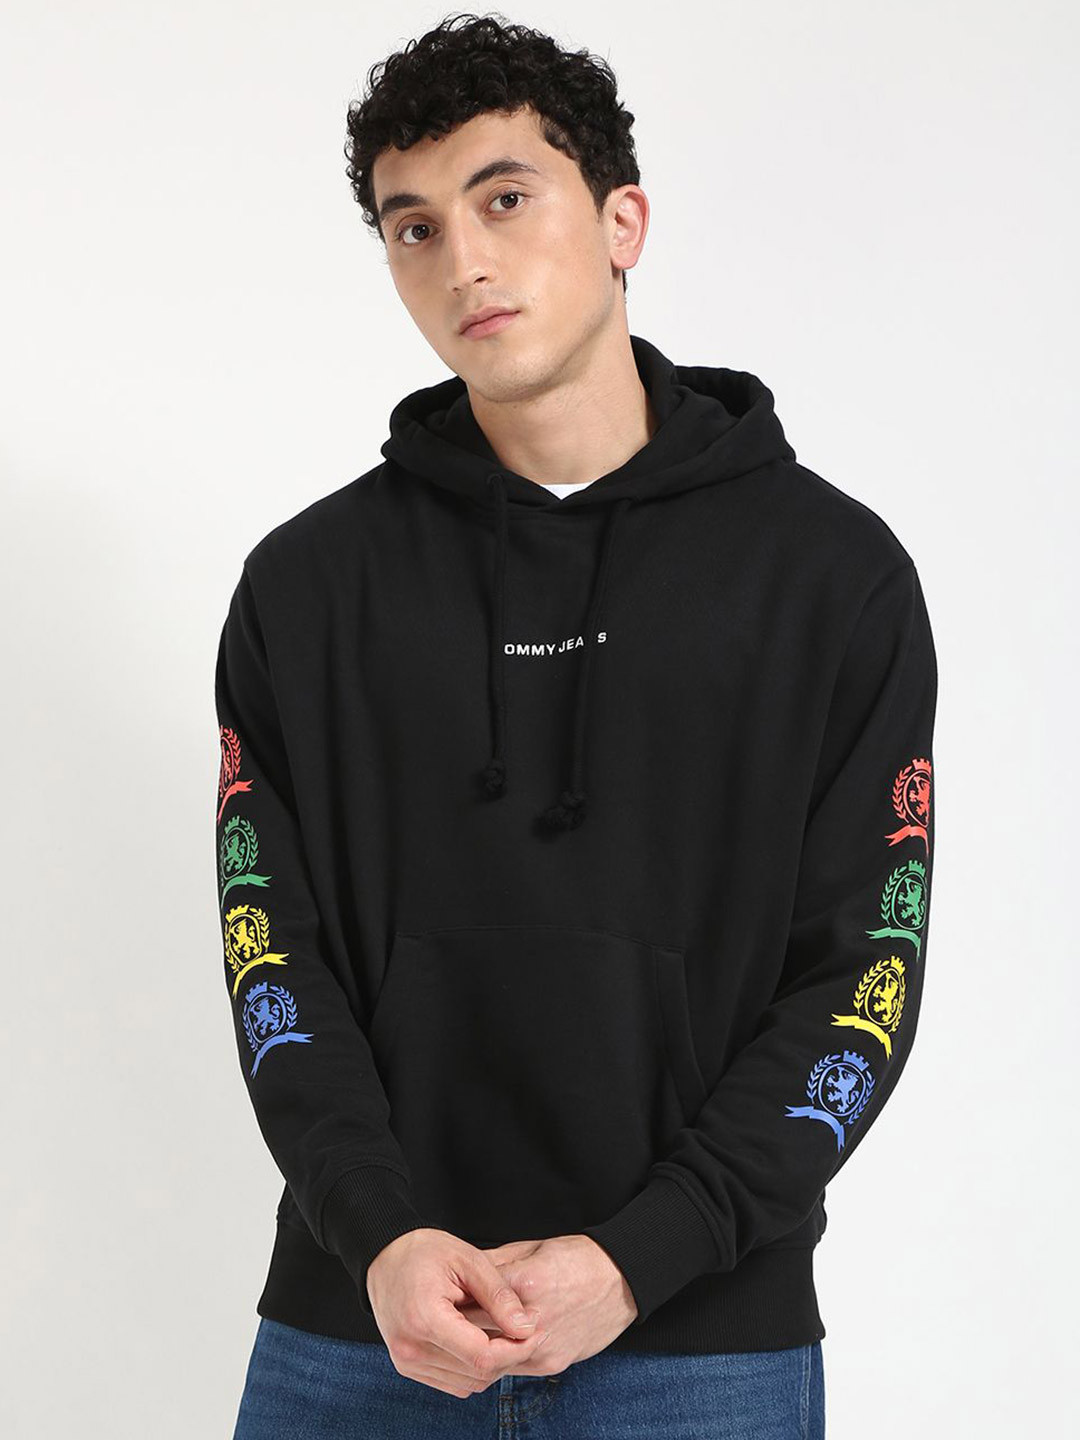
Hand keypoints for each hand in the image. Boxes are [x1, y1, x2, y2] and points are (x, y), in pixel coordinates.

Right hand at [365, 1228, 549, 1398]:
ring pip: (468, 1382)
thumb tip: (527, 1328)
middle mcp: (411, 1349)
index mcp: (424, 1319)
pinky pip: (453, 1382)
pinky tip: (483, 1339)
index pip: (482, 1356)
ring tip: (506, 1330)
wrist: (385, 1256)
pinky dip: (475, 1368)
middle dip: (512, 1354)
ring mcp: (407, 1361)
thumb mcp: (468, 1260)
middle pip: (478, 1373)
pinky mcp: (408, 1366)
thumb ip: (498, 1295)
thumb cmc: (425, 1251)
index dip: (518, 1348)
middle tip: (529, 1326)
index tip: (537, 1329)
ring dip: (495, 1363)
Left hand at [454, 1234, 638, 1374]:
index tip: (441, 1296)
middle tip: (443, 1320)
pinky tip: (488, 1347)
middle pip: (476, 1333)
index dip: (451, 1300)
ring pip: (491, 1359)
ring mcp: (543, 1346)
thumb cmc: (578, 1257)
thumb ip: (495, 1263)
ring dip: (475, 1350)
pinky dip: (497, 1360)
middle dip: (457, 1328)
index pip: (472, 1299)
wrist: (622, 1280)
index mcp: (525, 1283)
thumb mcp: (532, 1247)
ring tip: (461, 1337)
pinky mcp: (553, 1362)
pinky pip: (513, 1369)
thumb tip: (462, 1272)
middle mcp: (532, 1319)